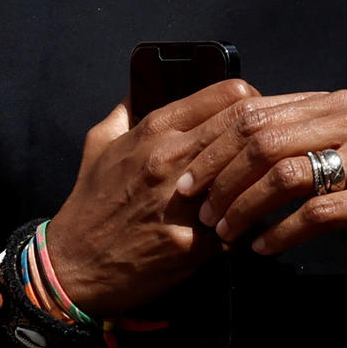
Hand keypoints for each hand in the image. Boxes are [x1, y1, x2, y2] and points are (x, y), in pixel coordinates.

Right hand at [41, 79, 259, 317]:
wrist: (74, 265)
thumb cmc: (90, 203)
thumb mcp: (100, 143)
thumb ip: (126, 110)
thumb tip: (143, 82)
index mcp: (154, 131)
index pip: (226, 94)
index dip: (251, 100)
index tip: (257, 113)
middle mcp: (171, 160)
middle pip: (246, 129)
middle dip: (266, 135)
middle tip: (273, 145)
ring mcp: (184, 203)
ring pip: (251, 175)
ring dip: (265, 177)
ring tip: (271, 181)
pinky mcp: (193, 244)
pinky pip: (243, 224)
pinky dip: (254, 221)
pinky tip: (257, 220)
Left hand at [190, 91, 346, 315]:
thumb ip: (311, 138)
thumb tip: (244, 147)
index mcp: (341, 103)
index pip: (258, 112)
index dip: (214, 145)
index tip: (187, 177)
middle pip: (263, 139)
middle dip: (219, 176)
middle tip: (198, 210)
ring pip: (286, 173)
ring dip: (245, 208)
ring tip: (225, 234)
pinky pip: (320, 212)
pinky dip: (283, 233)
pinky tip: (265, 248)